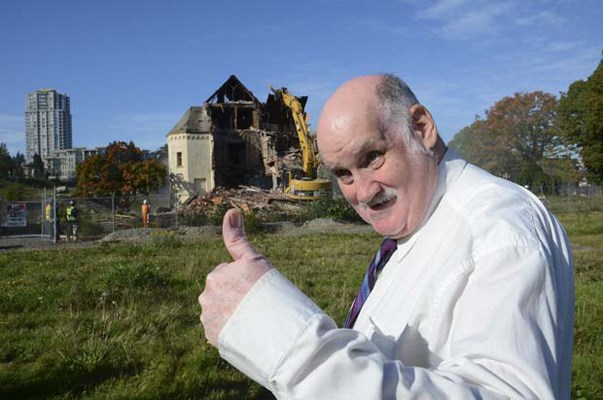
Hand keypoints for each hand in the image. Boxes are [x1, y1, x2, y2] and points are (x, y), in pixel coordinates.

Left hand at [199, 208, 272, 345]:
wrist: (271, 326)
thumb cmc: (265, 288)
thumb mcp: (253, 259)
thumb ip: (237, 238)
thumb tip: (230, 210)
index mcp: (215, 276)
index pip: (228, 275)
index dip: (244, 280)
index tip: (255, 287)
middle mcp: (206, 297)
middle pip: (221, 294)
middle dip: (235, 297)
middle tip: (255, 303)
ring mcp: (208, 319)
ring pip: (220, 312)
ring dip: (232, 314)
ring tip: (251, 318)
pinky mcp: (211, 337)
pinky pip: (220, 330)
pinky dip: (229, 330)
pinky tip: (244, 330)